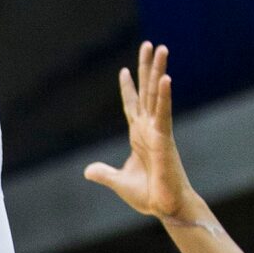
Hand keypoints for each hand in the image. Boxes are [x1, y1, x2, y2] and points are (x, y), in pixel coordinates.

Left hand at [83, 42, 200, 221]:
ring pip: (157, 94)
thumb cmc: (149, 195)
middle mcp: (149, 128)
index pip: (132, 105)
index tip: (125, 70)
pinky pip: (164, 113)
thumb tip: (88, 171)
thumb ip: (104, 173)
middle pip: (147, 91)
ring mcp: (158, 131)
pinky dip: (165, 96)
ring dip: (158, 70)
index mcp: (139, 135)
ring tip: (161, 48)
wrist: (165, 207)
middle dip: (147, 67)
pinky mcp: (165, 139)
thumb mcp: (118, 181)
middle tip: (150, 45)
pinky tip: (165, 78)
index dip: (128, 87)